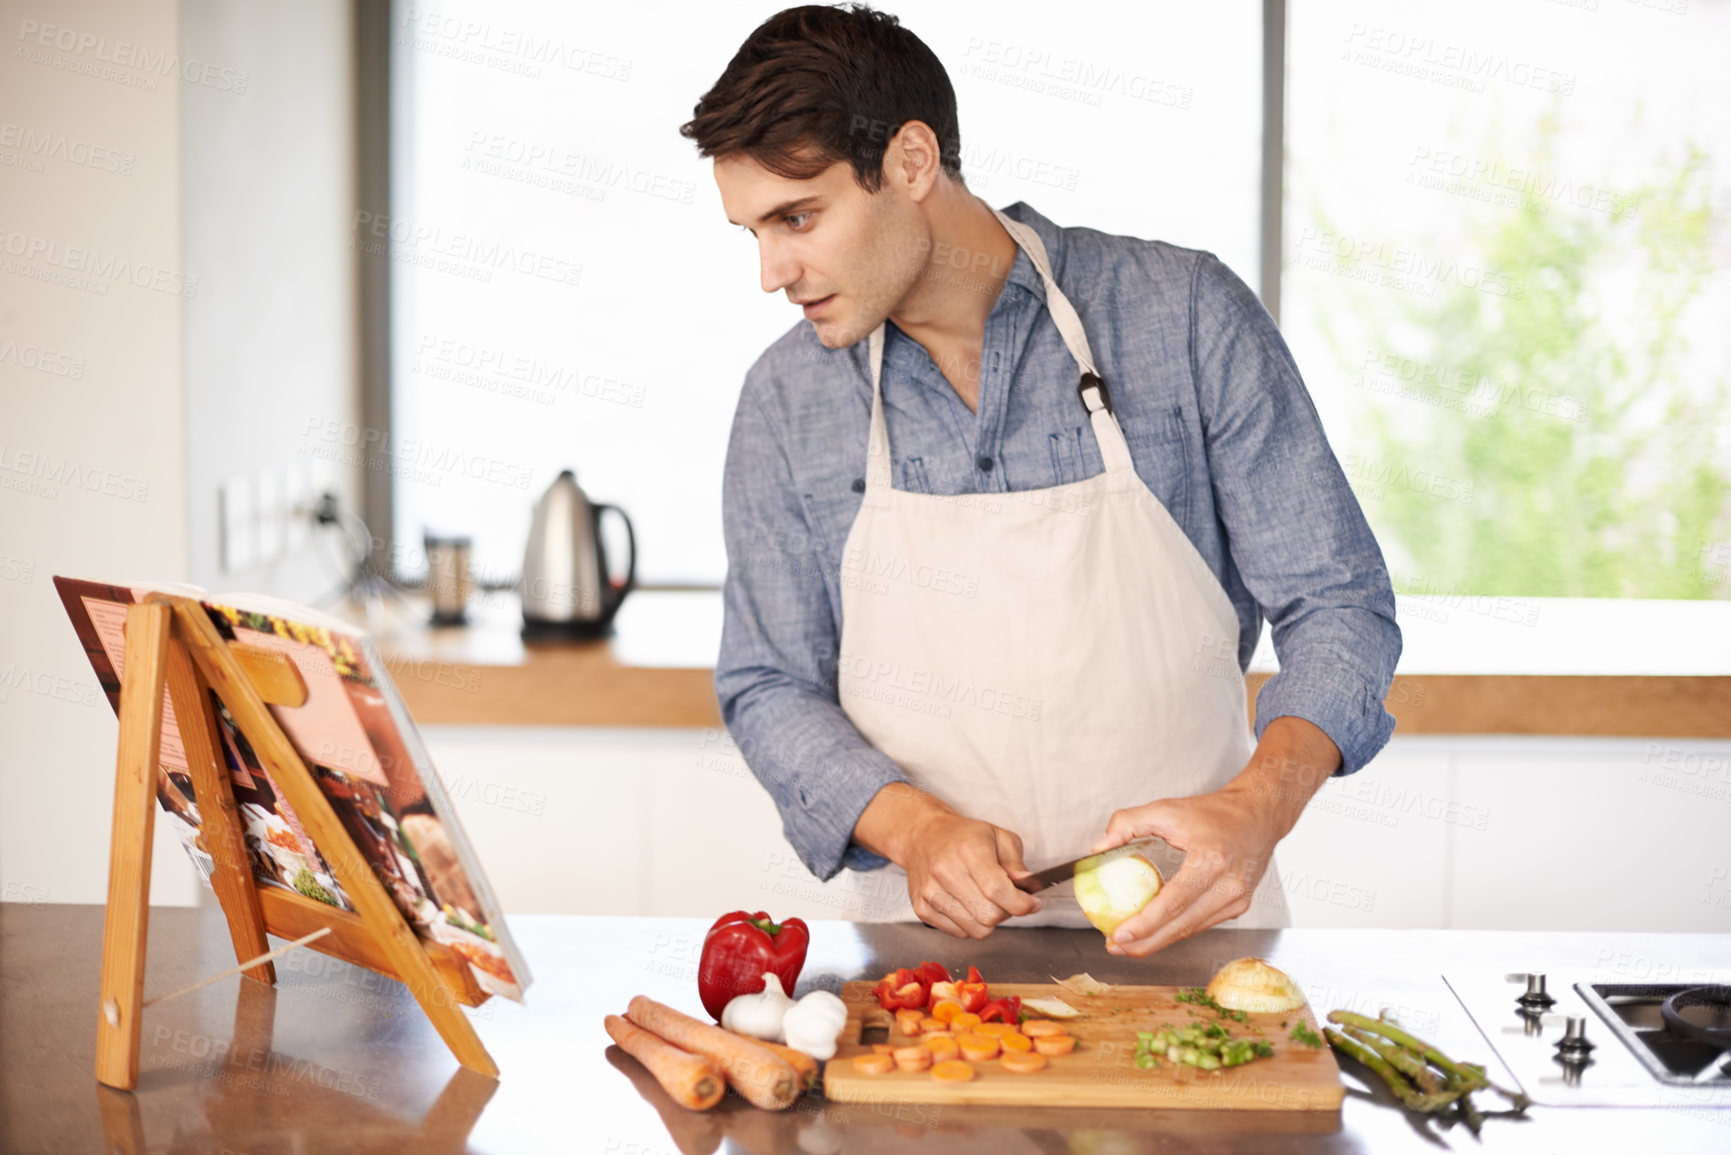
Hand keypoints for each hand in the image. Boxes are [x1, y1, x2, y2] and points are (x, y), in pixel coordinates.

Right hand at [852, 781, 1041, 937]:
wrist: (923, 835)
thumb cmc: (964, 837)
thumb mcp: (999, 837)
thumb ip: (1017, 865)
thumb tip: (1028, 890)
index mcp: (968, 850)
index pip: (997, 890)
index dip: (1021, 903)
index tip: (1032, 904)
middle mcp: (946, 872)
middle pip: (989, 916)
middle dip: (1007, 912)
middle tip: (1007, 898)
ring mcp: (931, 893)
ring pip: (976, 930)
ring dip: (989, 920)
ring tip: (986, 901)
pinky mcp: (922, 909)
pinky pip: (960, 933)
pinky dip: (970, 924)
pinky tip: (968, 904)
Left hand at [1090, 716, 1340, 957]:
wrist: (1258, 814)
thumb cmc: (1213, 811)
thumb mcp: (1166, 808)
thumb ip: (1128, 822)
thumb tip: (1098, 848)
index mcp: (1211, 860)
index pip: (1173, 902)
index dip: (1145, 924)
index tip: (1118, 935)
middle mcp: (1229, 885)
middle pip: (1182, 926)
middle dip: (1146, 943)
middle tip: (1115, 946)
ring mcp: (1237, 900)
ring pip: (1192, 930)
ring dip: (1159, 941)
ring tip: (1128, 945)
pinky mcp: (1238, 907)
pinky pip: (1201, 924)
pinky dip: (1176, 931)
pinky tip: (1154, 933)